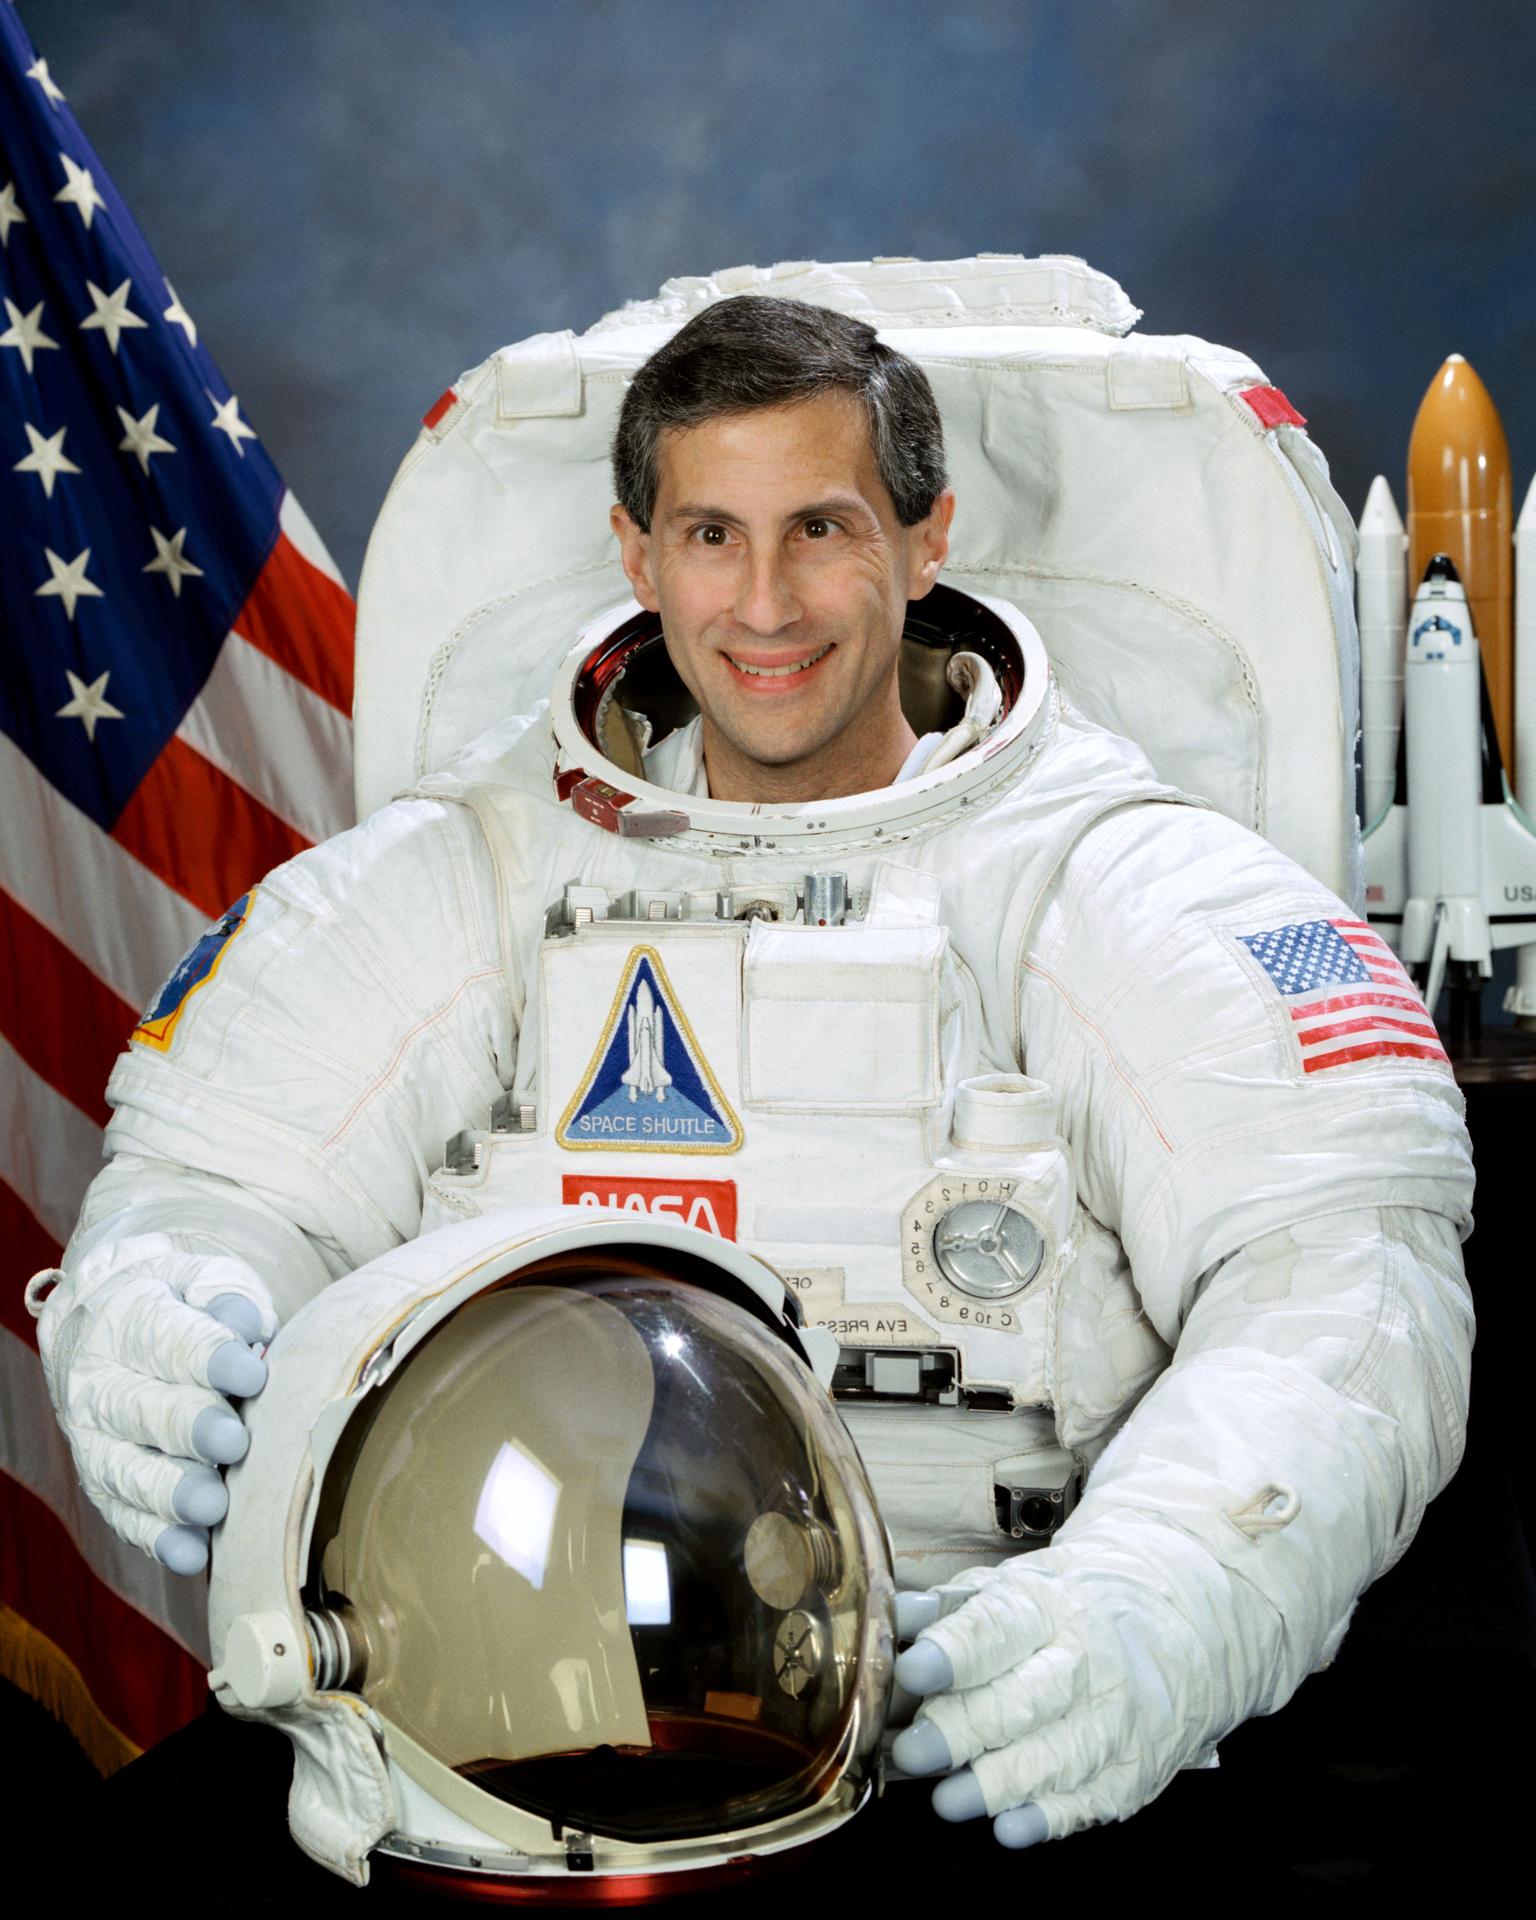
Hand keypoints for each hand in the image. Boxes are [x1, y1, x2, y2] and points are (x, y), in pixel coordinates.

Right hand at [26, 1238, 277, 1574]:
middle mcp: (100, 1382)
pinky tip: (193, 1554)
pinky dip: (157, 1538)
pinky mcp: (104, 1486)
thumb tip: (250, 1327)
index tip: (252, 1376)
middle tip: (235, 1442)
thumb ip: (229, 1299)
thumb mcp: (205, 1280)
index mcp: (128, 1319)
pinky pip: (125, 1517)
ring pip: (127, 1471)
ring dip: (171, 1493)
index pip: (168, 1339)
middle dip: (191, 1429)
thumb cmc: (184, 1305)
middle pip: (143, 1410)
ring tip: (213, 1505)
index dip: (211, 1360)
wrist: (111, 1324)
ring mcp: (96, 1439)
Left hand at [890, 1548, 1217, 1847]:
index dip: (954, 1652)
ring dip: (996, 1785)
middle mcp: (1090, 1660)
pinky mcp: (1136, 1769)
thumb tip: (892, 1621)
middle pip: (1021, 1701)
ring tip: (945, 1800)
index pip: (999, 1628)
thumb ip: (952, 1610)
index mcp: (1050, 1603)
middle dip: (962, 1730)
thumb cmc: (1075, 1604)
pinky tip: (1009, 1828)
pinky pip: (1090, 1800)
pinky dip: (1048, 1818)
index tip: (912, 1671)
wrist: (1183, 1622)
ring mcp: (1119, 1718)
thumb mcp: (1018, 1584)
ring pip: (1054, 1758)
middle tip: (911, 1752)